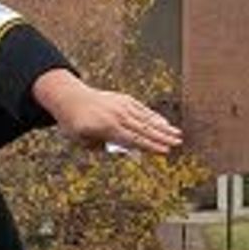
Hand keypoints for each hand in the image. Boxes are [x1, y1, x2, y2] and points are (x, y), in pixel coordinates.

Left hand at [35, 70, 183, 155]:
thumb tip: (124, 150)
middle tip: (178, 143)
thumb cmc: (75, 124)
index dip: (151, 146)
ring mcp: (121, 106)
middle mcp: (117, 115)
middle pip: (144, 128)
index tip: (165, 151)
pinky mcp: (124, 99)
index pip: (134, 139)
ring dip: (163, 127)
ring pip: (146, 118)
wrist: (70, 97)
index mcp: (107, 128)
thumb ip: (102, 148)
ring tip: (177, 133)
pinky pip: (142, 109)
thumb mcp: (82, 141)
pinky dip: (154, 116)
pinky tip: (164, 122)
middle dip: (163, 136)